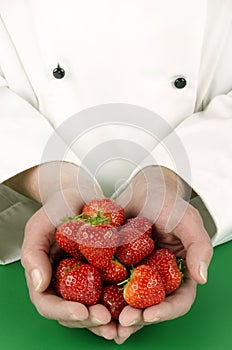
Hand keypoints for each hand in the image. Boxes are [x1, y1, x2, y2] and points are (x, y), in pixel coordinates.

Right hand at [20, 163, 117, 339]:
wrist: (81, 193)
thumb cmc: (57, 208)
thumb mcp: (39, 225)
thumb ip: (33, 253)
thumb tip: (39, 285)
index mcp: (47, 276)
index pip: (49, 304)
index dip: (64, 312)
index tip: (82, 311)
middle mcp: (66, 283)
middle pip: (73, 313)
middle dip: (89, 321)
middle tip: (108, 320)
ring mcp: (86, 279)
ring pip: (94, 308)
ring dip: (107, 321)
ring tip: (123, 324)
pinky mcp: (106, 272)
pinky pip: (113, 291)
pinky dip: (122, 304)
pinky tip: (134, 307)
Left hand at [113, 166, 212, 343]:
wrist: (141, 189)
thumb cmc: (168, 202)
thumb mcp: (187, 219)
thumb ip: (199, 246)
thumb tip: (201, 278)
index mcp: (180, 271)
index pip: (179, 299)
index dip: (166, 311)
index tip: (149, 315)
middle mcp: (159, 276)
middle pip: (152, 306)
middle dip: (139, 318)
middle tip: (122, 324)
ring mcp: (138, 271)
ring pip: (131, 300)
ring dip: (119, 315)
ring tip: (106, 323)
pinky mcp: (119, 265)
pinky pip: (111, 283)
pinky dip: (104, 296)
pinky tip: (93, 303)